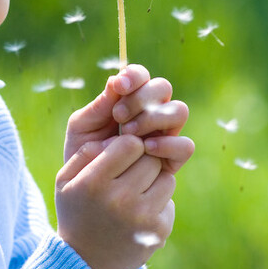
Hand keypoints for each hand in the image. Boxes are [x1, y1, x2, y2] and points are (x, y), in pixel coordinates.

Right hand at [54, 134, 175, 268]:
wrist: (87, 263)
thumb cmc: (77, 211)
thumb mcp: (66, 180)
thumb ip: (86, 151)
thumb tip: (117, 135)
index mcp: (94, 183)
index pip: (130, 144)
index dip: (127, 146)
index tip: (119, 157)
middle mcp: (120, 200)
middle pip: (151, 159)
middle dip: (142, 162)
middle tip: (128, 176)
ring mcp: (142, 217)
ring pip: (166, 178)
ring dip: (154, 182)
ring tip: (133, 194)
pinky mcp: (159, 231)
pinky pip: (169, 201)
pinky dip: (158, 204)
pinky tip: (138, 215)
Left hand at [64, 64, 192, 172]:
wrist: (90, 193)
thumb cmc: (84, 155)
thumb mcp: (82, 129)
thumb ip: (98, 107)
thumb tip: (115, 81)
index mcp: (130, 99)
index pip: (141, 76)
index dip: (134, 76)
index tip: (119, 86)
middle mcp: (152, 112)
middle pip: (163, 87)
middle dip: (141, 98)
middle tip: (119, 115)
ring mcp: (165, 134)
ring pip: (179, 111)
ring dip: (154, 117)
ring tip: (129, 132)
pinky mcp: (172, 159)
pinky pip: (185, 145)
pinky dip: (168, 143)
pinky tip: (146, 148)